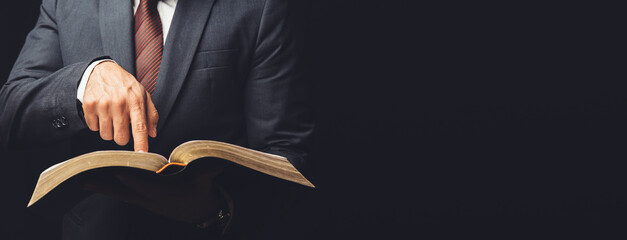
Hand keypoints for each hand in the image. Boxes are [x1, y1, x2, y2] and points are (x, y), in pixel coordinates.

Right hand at [82, 61, 157, 151]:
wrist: (101, 70)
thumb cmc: (125, 85)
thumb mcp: (143, 95)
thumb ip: (151, 115)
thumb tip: (152, 134)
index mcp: (135, 101)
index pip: (139, 127)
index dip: (141, 143)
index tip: (142, 154)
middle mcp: (119, 103)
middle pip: (120, 138)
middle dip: (122, 137)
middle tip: (122, 126)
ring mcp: (103, 104)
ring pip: (106, 135)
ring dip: (109, 131)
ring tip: (112, 117)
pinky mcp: (89, 105)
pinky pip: (93, 128)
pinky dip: (97, 124)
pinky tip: (101, 112)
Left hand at [84, 166, 222, 222]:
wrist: (199, 211)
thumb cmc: (201, 193)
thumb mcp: (206, 181)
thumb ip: (208, 171)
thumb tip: (215, 165)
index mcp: (167, 194)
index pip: (147, 187)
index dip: (133, 181)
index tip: (118, 173)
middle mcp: (152, 199)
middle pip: (126, 192)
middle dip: (106, 185)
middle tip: (86, 178)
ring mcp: (146, 201)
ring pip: (120, 194)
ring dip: (102, 187)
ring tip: (83, 180)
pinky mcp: (143, 200)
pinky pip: (122, 194)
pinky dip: (109, 188)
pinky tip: (96, 183)